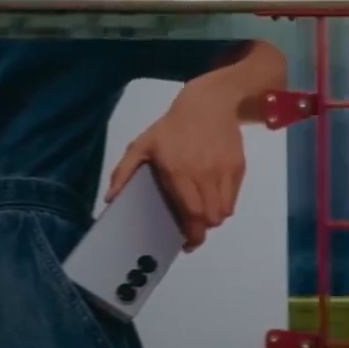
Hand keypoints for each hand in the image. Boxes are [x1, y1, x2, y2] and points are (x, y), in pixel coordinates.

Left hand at [106, 81, 247, 250]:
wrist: (209, 104)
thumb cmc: (171, 127)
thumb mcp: (142, 144)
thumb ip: (124, 172)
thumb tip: (110, 199)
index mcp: (179, 172)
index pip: (192, 213)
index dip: (192, 234)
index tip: (186, 243)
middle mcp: (204, 174)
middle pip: (211, 217)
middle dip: (202, 229)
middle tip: (192, 229)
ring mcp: (224, 171)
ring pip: (225, 210)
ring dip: (213, 217)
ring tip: (203, 212)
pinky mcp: (238, 167)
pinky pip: (234, 197)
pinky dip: (224, 203)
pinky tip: (213, 195)